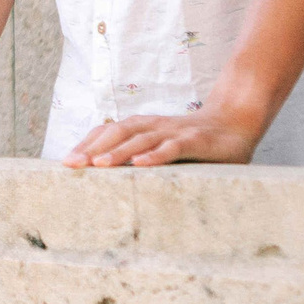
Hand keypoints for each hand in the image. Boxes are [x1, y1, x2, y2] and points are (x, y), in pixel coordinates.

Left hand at [61, 100, 262, 166]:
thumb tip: (113, 182)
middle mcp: (155, 126)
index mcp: (144, 127)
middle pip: (118, 132)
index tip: (66, 162)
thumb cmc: (196, 142)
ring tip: (99, 165)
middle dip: (92, 148)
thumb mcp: (166, 149)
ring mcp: (175, 132)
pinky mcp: (196, 141)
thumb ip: (143, 159)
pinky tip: (140, 165)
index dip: (87, 144)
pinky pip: (173, 147)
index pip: (109, 131)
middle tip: (71, 165)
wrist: (237, 121)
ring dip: (118, 151)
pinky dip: (156, 155)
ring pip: (141, 138)